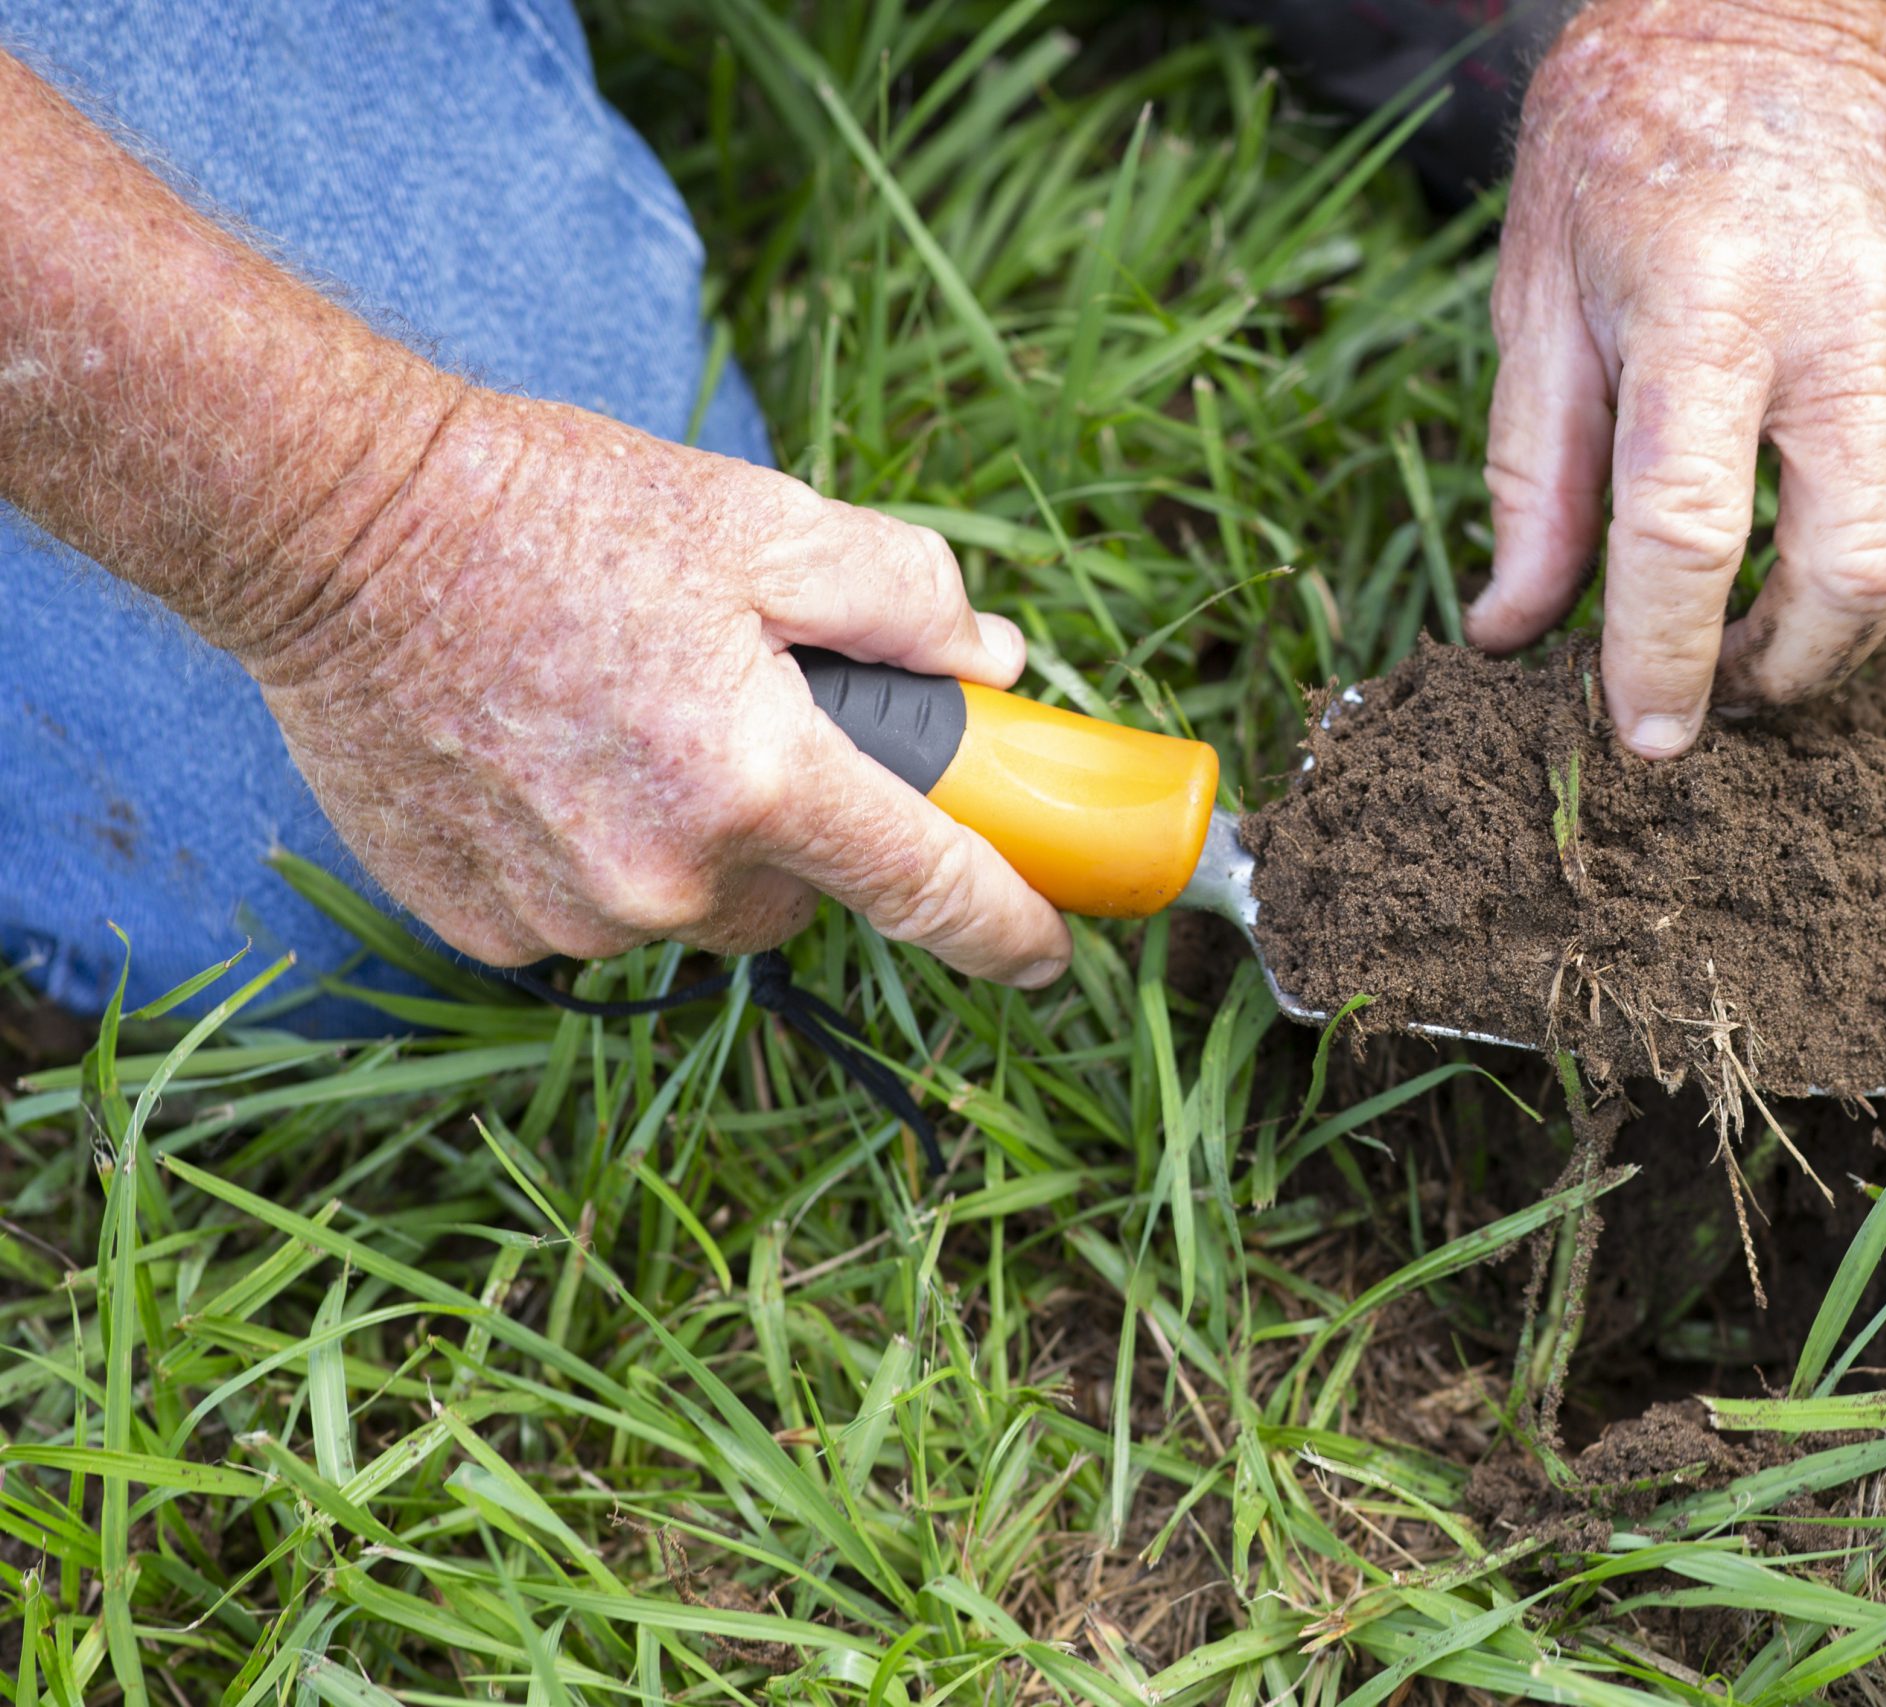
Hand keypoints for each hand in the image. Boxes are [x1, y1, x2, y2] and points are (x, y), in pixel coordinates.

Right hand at [238, 388, 1072, 983]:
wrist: (334, 529)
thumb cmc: (554, 511)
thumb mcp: (763, 520)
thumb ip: (904, 599)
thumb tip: (989, 668)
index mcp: (757, 775)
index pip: (926, 886)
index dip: (1006, 926)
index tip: (1051, 949)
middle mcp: (665, 873)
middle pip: (799, 897)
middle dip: (804, 830)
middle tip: (752, 728)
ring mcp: (566, 912)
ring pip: (689, 910)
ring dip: (693, 844)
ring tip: (627, 722)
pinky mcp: (480, 924)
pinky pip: (589, 917)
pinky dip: (594, 857)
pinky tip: (548, 760)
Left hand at [1468, 0, 1885, 748]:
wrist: (1774, 12)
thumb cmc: (1627, 161)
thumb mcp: (1536, 301)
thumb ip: (1530, 481)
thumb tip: (1511, 633)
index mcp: (1705, 304)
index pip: (1688, 531)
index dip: (1663, 661)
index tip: (1645, 737)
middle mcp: (1849, 313)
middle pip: (1857, 568)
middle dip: (1789, 670)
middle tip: (1728, 684)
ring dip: (1885, 639)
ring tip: (1808, 632)